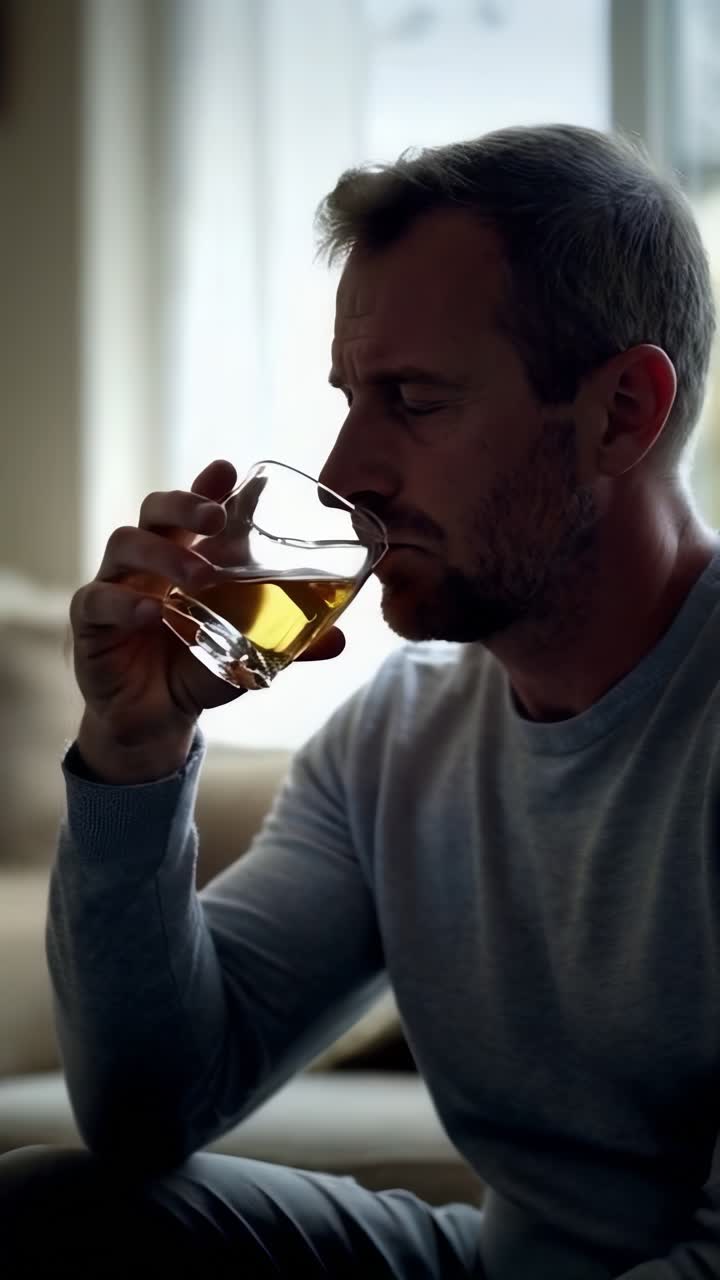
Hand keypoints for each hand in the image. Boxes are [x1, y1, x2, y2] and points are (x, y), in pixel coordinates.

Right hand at [69, 459, 345, 780]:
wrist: (156, 720)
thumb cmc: (197, 669)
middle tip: (215, 518)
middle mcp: (147, 563)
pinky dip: (124, 603)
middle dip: (183, 504)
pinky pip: (97, 600)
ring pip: (123, 544)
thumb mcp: (247, 654)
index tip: (227, 470)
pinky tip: (151, 613)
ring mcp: (115, 586)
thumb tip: (340, 639)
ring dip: (163, 555)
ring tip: (199, 578)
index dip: (206, 486)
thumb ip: (287, 642)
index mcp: (184, 557)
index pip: (192, 510)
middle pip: (153, 511)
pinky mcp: (90, 623)